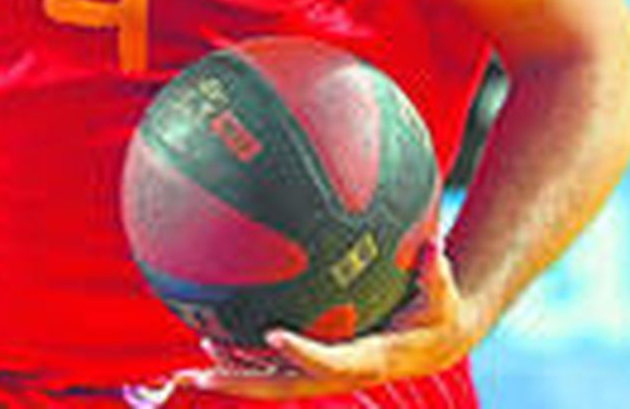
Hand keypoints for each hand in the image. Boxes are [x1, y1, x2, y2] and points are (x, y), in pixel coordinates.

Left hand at [177, 242, 479, 399]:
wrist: (436, 343)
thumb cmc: (438, 312)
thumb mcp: (443, 295)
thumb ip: (435, 273)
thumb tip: (435, 244)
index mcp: (371, 359)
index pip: (333, 363)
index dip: (304, 353)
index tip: (272, 335)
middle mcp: (341, 372)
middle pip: (285, 385)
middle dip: (243, 384)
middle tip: (199, 377)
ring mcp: (324, 372)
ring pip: (272, 381)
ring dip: (232, 377)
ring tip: (187, 373)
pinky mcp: (315, 364)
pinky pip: (273, 367)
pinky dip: (242, 359)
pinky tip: (209, 339)